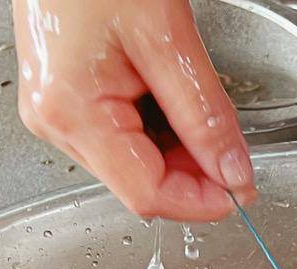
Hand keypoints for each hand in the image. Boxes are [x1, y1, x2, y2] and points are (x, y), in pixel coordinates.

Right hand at [13, 0, 253, 221]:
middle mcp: (54, 119)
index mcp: (71, 112)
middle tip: (232, 146)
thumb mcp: (166, 40)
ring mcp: (56, 109)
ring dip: (178, 147)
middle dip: (194, 172)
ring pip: (136, 160)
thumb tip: (234, 172)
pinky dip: (158, 125)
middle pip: (142, 181)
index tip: (242, 189)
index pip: (147, 194)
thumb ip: (205, 115)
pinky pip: (122, 132)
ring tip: (190, 94)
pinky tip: (167, 89)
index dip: (201, 200)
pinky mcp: (65, 95)